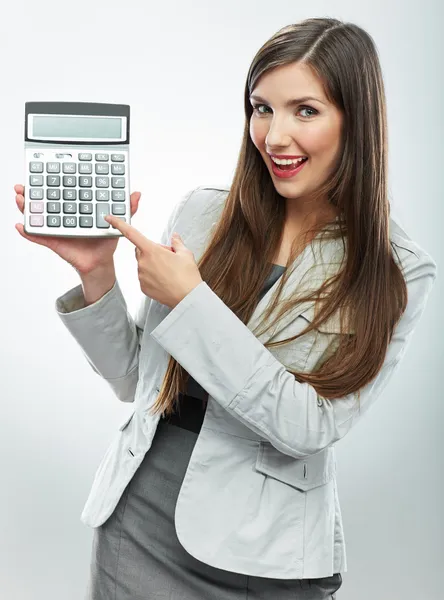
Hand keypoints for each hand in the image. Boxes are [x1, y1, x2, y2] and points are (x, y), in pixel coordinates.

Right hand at [14, 184, 153, 274]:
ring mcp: (57, 229)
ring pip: (39, 216)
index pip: (62, 193)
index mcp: (76, 209)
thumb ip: (127, 208)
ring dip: (27, 207)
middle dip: (33, 192)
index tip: (43, 172)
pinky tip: (21, 225)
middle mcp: (64, 216)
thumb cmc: (105, 241)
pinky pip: (39, 237)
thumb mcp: (117, 223)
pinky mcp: (54, 242)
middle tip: (24, 185)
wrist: (101, 262)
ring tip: (20, 199)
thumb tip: (136, 194)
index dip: (52, 183)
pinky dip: (29, 232)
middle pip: (45, 201)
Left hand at [104, 214, 202, 307]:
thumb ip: (177, 243)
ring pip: (143, 264)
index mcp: (152, 251)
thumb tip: (175, 237)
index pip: (131, 233)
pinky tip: (164, 279)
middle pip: (141, 250)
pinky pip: (144, 277)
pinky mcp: (143, 287)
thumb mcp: (185, 254)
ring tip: (168, 271)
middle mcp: (143, 263)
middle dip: (152, 251)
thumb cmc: (187, 277)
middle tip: (167, 257)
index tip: (110, 218)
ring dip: (152, 264)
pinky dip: (152, 276)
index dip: (119, 224)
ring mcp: (142, 276)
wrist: (188, 298)